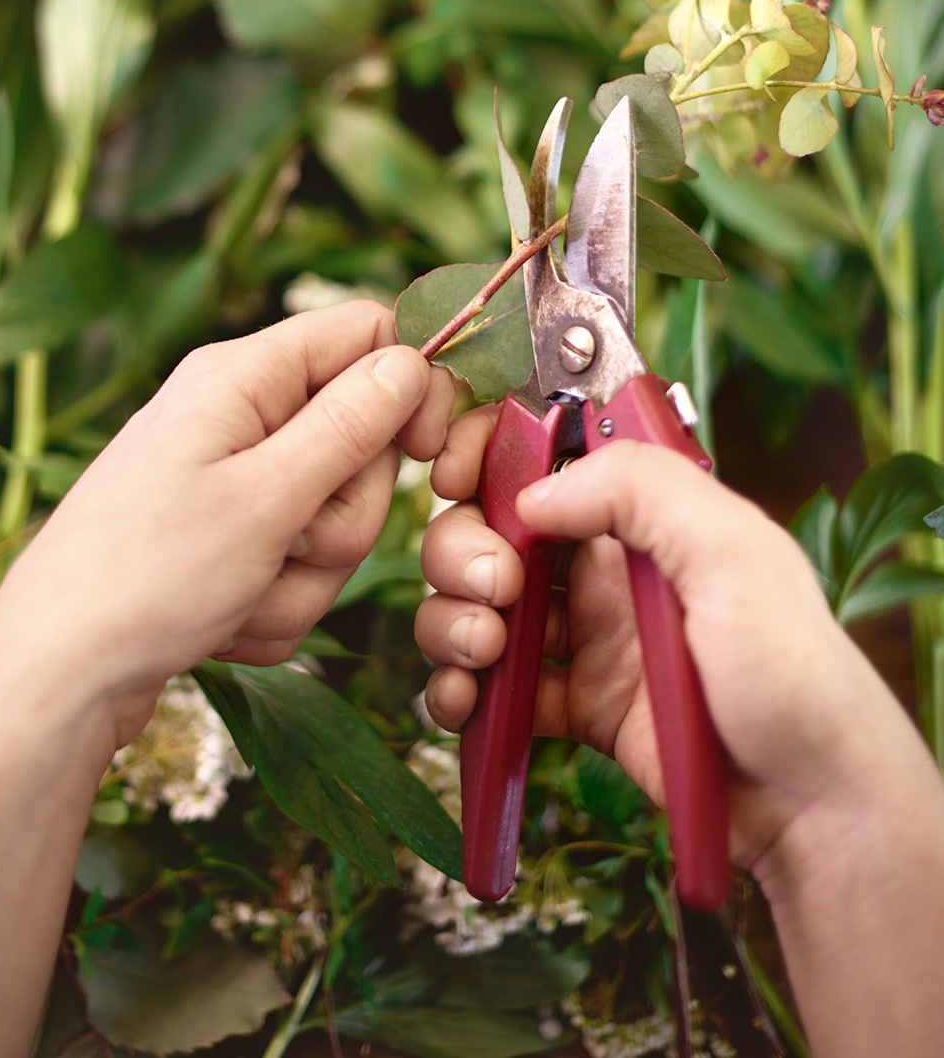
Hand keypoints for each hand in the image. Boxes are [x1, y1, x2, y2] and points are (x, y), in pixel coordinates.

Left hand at [0, 303, 453, 752]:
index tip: (428, 457)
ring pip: (331, 519)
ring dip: (305, 576)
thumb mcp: (267, 498)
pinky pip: (292, 567)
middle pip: (359, 442)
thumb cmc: (146, 577)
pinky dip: (272, 605)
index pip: (366, 333)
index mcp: (242, 377)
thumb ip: (350, 427)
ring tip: (240, 595)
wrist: (54, 676)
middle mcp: (236, 417)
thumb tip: (412, 360)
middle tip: (288, 545)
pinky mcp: (222, 542)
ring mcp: (228, 482)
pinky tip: (221, 624)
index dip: (412, 388)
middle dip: (343, 517)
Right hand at [417, 410, 923, 874]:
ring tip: (482, 656)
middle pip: (492, 530)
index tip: (458, 480)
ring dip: (453, 622)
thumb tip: (536, 495)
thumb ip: (641, 491)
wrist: (810, 808)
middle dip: (464, 552)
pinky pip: (493, 689)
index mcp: (645, 515)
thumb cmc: (795, 674)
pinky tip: (465, 705)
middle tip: (494, 592)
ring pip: (479, 606)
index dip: (489, 457)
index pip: (545, 455)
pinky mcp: (575, 710)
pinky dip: (461, 692)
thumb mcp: (735, 552)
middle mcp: (606, 569)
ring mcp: (587, 640)